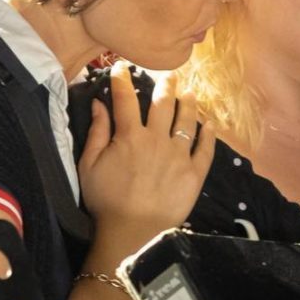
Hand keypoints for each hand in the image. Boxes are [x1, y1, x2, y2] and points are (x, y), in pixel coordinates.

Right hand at [78, 62, 215, 249]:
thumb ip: (96, 132)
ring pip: (187, 120)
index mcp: (130, 136)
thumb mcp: (89, 166)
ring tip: (189, 92)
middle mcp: (157, 139)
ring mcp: (178, 155)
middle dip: (165, 84)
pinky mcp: (194, 173)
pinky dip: (208, 134)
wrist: (133, 233)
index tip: (121, 67)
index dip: (122, 80)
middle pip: (163, 103)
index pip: (126, 99)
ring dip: (188, 103)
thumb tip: (98, 103)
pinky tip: (209, 123)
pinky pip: (205, 149)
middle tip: (168, 75)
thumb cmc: (106, 201)